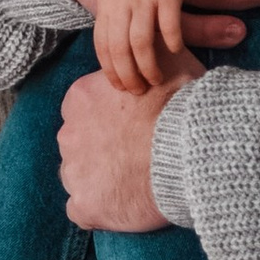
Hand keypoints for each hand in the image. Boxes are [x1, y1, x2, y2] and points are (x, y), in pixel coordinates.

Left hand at [60, 67, 178, 231]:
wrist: (190, 151)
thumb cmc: (183, 106)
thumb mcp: (169, 61)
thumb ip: (151, 59)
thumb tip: (159, 47)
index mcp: (81, 97)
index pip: (84, 111)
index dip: (110, 122)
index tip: (134, 129)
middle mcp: (69, 133)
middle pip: (79, 144)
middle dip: (102, 151)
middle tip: (136, 157)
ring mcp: (74, 171)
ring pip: (79, 177)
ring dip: (100, 181)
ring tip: (134, 184)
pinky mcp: (84, 205)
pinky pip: (82, 212)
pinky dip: (100, 211)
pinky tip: (125, 206)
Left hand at [93, 0, 193, 93]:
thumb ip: (114, 11)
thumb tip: (116, 42)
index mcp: (106, 2)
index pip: (102, 45)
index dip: (110, 69)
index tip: (119, 85)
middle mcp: (122, 2)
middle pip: (119, 50)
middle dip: (127, 76)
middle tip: (137, 92)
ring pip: (142, 43)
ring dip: (148, 67)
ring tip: (156, 80)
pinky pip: (170, 26)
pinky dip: (172, 43)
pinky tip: (176, 51)